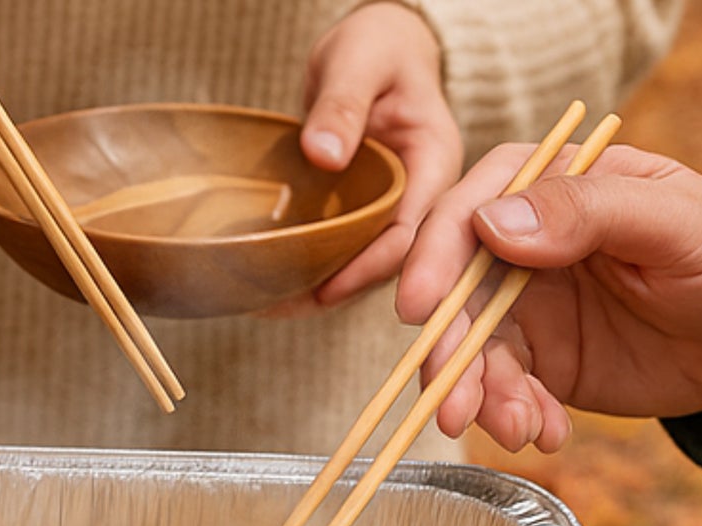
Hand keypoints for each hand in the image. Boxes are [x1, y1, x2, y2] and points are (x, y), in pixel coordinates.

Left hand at [300, 2, 463, 307]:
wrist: (375, 48)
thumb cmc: (376, 46)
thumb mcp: (360, 60)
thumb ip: (343, 104)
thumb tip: (324, 155)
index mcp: (436, 162)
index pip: (411, 230)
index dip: (370, 266)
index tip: (325, 288)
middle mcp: (423, 195)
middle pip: (389, 260)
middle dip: (338, 288)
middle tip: (281, 304)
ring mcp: (397, 208)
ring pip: (364, 263)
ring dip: (319, 286)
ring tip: (265, 302)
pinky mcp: (369, 213)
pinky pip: (345, 248)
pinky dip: (311, 267)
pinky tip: (270, 282)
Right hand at [394, 142, 701, 450]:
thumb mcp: (675, 222)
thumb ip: (590, 212)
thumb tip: (493, 223)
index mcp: (553, 186)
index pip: (470, 209)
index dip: (434, 257)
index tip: (421, 310)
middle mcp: (527, 243)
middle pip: (457, 292)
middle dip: (449, 352)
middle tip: (455, 405)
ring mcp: (530, 306)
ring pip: (474, 350)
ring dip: (481, 396)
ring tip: (518, 429)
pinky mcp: (544, 361)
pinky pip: (507, 390)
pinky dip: (517, 416)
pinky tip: (550, 434)